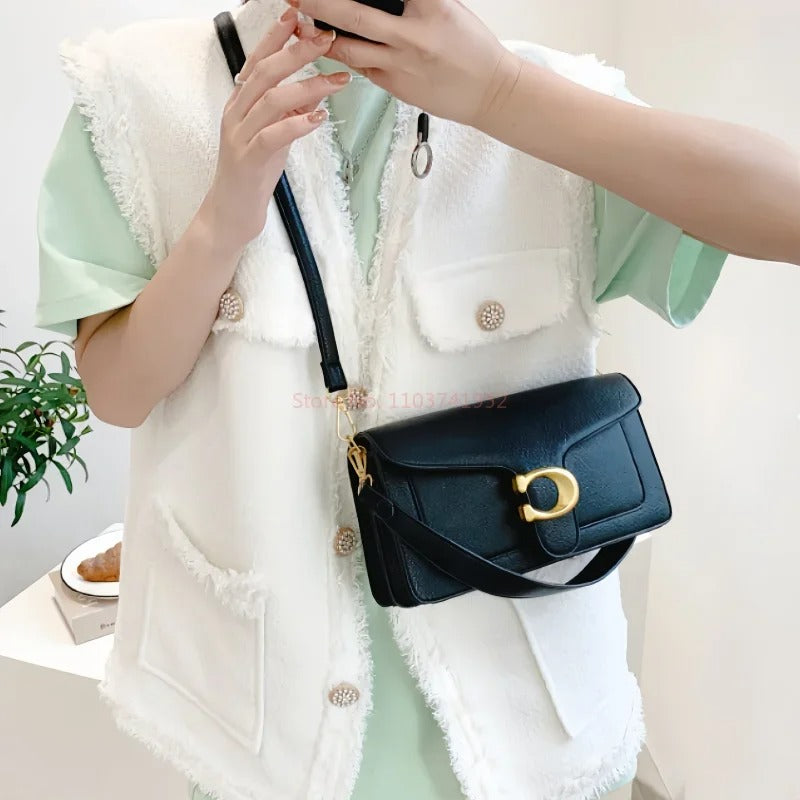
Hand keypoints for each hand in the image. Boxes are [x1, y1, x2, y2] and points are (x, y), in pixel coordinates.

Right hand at [197, 9, 351, 255]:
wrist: (231, 212)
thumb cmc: (254, 174)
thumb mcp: (276, 136)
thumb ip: (290, 112)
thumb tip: (315, 90)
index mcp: (240, 103)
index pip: (258, 60)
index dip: (277, 36)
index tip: (300, 16)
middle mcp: (236, 113)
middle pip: (265, 72)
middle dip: (297, 52)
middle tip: (326, 40)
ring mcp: (239, 136)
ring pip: (271, 100)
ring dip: (307, 86)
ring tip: (337, 80)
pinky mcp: (248, 160)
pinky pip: (272, 136)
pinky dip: (297, 124)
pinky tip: (318, 117)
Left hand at [284, 0, 522, 127]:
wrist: (489, 92)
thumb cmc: (471, 49)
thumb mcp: (448, 9)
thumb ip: (415, 2)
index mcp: (431, 7)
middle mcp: (412, 35)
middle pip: (353, 14)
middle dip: (319, 3)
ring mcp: (401, 64)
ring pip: (348, 47)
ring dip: (321, 35)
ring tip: (304, 23)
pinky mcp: (395, 86)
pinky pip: (360, 67)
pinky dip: (343, 54)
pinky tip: (330, 44)